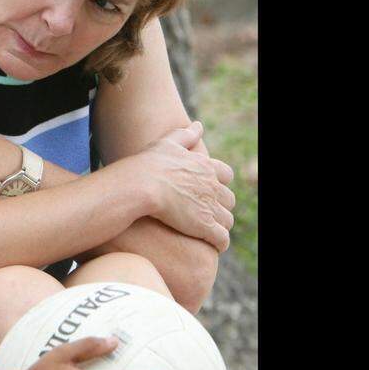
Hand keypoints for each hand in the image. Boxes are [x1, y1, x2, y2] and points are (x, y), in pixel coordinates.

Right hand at [120, 121, 236, 251]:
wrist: (140, 185)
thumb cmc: (148, 164)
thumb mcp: (167, 143)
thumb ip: (185, 135)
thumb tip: (199, 125)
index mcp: (205, 166)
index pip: (225, 175)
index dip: (219, 184)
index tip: (207, 191)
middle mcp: (212, 185)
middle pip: (228, 199)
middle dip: (220, 206)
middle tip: (205, 214)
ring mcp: (210, 206)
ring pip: (227, 220)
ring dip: (219, 226)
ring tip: (207, 232)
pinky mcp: (204, 226)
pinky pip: (222, 239)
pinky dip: (220, 243)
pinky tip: (212, 245)